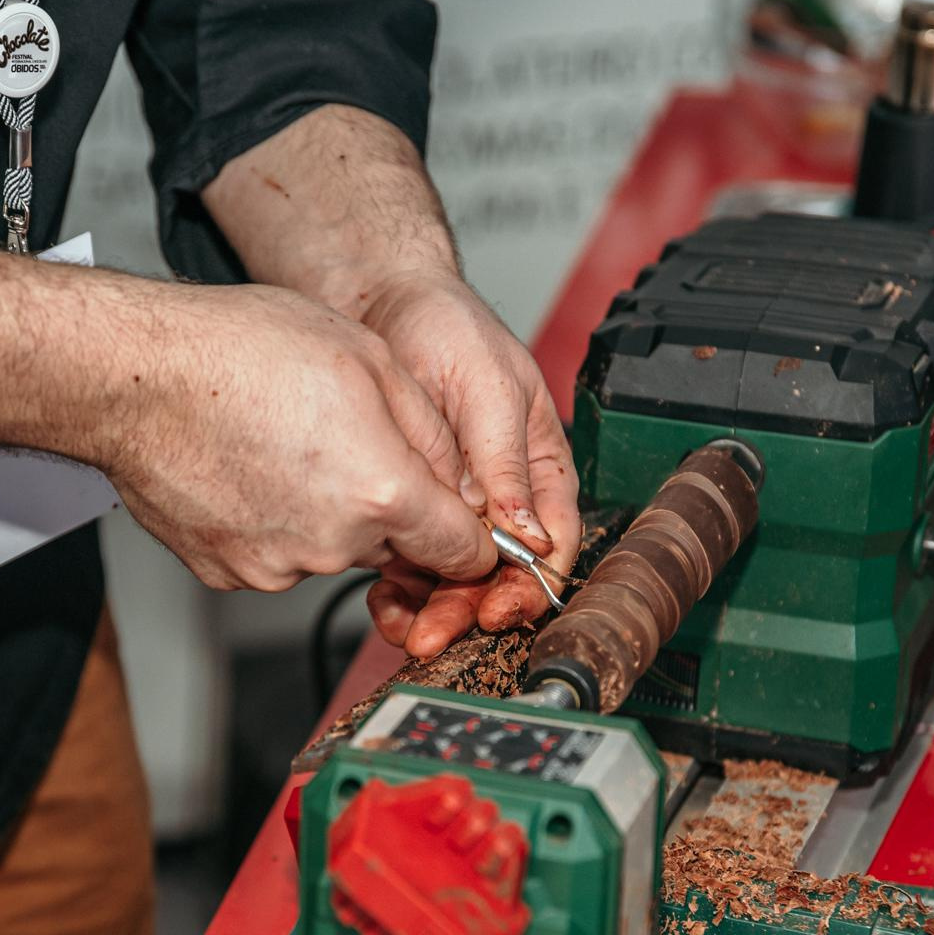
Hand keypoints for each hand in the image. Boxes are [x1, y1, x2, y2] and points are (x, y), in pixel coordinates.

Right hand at [97, 281, 495, 592]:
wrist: (132, 374)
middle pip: (394, 548)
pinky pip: (277, 554)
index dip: (469, 532)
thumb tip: (466, 483)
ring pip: (333, 550)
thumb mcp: (371, 360)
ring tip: (287, 444)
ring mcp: (274, 567)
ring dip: (328, 513)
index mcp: (382, 493)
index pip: (462, 552)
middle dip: (388, 506)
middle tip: (345, 441)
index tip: (458, 515)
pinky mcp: (227, 574)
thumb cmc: (242, 349)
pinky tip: (250, 468)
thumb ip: (434, 435)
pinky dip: (275, 523)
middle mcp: (332, 546)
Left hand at [353, 271, 579, 657]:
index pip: (554, 543)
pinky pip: (409, 560)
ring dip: (433, 609)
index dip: (531, 584)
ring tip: (408, 630)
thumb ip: (509, 460)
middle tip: (440, 634)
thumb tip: (531, 532)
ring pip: (453, 576)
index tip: (500, 607)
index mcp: (539, 467)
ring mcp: (452, 504)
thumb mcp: (492, 387)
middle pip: (499, 573)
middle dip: (472, 609)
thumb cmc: (450, 326)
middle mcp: (500, 495)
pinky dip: (398, 588)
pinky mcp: (406, 504)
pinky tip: (383, 602)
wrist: (379, 300)